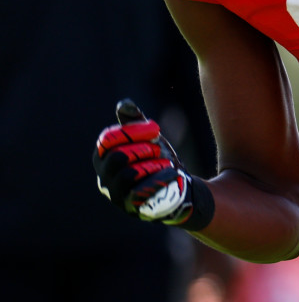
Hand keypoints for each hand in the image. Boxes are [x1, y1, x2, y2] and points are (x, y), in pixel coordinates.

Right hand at [93, 98, 210, 228]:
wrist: (179, 187)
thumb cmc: (157, 161)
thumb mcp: (148, 139)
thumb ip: (135, 123)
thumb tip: (124, 104)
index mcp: (104, 161)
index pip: (106, 141)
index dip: (132, 130)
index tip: (155, 128)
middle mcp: (105, 181)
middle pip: (117, 157)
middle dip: (142, 147)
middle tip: (158, 147)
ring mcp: (118, 197)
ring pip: (129, 174)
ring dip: (152, 163)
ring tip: (164, 160)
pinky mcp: (134, 209)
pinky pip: (142, 192)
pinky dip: (161, 177)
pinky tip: (173, 171)